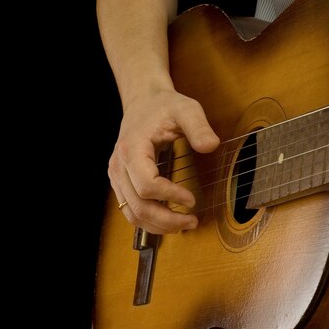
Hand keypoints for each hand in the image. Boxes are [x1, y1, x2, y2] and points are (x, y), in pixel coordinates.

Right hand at [109, 86, 219, 233]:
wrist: (143, 102)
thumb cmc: (163, 106)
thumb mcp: (186, 109)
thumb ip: (199, 126)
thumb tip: (211, 146)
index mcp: (132, 149)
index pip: (147, 185)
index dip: (170, 196)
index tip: (192, 199)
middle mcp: (119, 166)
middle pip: (138, 207)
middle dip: (167, 220)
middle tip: (192, 220)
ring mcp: (116, 176)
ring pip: (132, 214)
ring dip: (158, 226)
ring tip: (184, 224)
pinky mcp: (120, 183)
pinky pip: (130, 210)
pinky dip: (149, 221)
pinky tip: (169, 219)